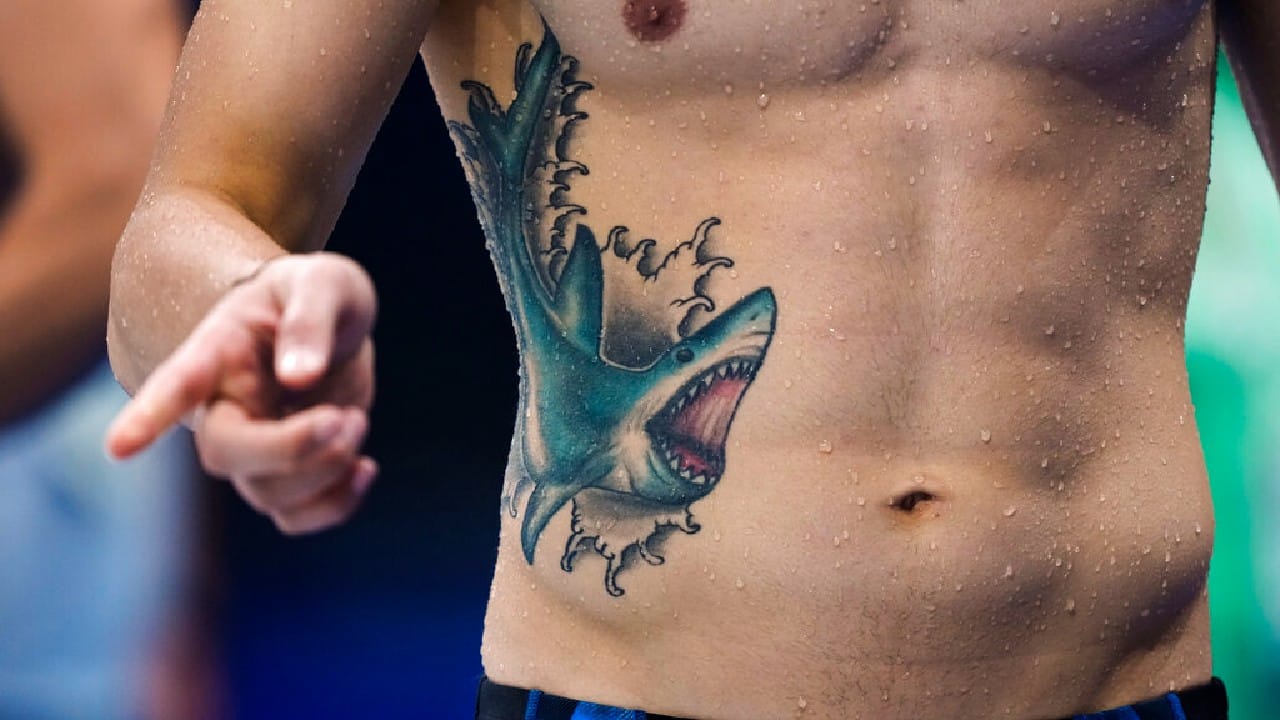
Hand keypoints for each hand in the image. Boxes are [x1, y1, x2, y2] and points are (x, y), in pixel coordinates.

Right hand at [106, 252, 378, 533]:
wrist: (331, 320)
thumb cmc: (318, 294)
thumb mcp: (326, 284)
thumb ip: (310, 320)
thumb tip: (298, 377)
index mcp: (219, 351)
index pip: (177, 385)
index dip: (149, 416)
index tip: (120, 448)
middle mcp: (223, 406)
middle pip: (226, 454)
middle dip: (292, 449)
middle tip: (345, 417)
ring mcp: (253, 445)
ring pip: (267, 494)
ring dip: (327, 469)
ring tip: (357, 420)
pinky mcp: (287, 472)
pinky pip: (297, 518)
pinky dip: (338, 505)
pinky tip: (367, 467)